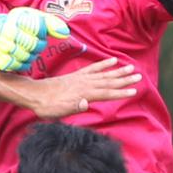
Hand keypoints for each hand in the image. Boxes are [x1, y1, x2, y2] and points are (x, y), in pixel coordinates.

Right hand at [0, 8, 70, 71]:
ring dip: (30, 55)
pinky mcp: (0, 59)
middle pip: (34, 45)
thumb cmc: (21, 24)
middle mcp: (7, 31)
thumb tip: (65, 33)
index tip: (38, 31)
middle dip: (37, 45)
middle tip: (33, 42)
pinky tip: (21, 58)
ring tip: (26, 49)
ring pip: (27, 56)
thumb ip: (51, 23)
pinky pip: (18, 66)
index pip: (39, 28)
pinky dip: (23, 64)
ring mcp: (2, 46)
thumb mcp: (35, 17)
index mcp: (17, 17)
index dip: (41, 32)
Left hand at [18, 58, 140, 119]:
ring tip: (131, 68)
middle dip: (124, 80)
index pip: (106, 93)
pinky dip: (103, 64)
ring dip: (118, 71)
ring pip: (103, 74)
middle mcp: (84, 84)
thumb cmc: (47, 106)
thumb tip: (86, 104)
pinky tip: (112, 61)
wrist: (34, 94)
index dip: (120, 92)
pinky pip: (92, 68)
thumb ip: (74, 107)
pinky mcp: (76, 75)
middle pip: (108, 81)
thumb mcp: (59, 111)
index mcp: (83, 94)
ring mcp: (80, 78)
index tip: (134, 91)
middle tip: (139, 76)